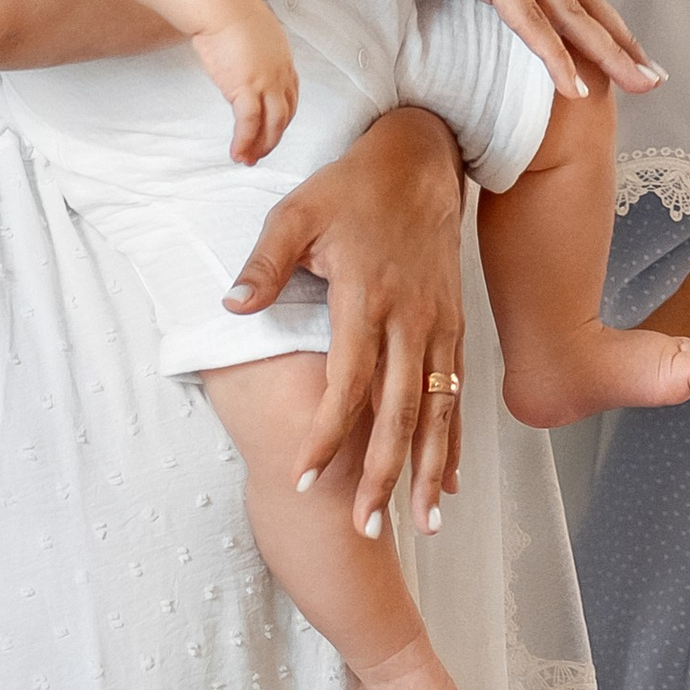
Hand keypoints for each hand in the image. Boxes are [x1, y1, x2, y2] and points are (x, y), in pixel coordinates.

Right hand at [195, 3, 298, 164]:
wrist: (221, 5)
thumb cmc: (228, 11)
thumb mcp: (250, 33)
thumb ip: (252, 51)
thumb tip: (241, 59)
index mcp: (282, 58)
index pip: (290, 95)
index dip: (282, 116)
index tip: (271, 129)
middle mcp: (280, 72)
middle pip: (285, 113)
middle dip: (273, 137)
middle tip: (260, 153)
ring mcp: (266, 81)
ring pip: (273, 123)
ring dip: (262, 145)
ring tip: (248, 159)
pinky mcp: (246, 87)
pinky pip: (249, 123)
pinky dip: (244, 141)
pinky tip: (237, 152)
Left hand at [224, 109, 469, 528]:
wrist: (420, 160)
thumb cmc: (350, 188)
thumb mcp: (297, 212)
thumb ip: (265, 263)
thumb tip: (231, 306)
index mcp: (367, 296)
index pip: (347, 382)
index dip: (327, 434)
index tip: (304, 479)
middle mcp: (410, 319)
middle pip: (399, 412)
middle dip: (383, 475)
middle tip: (365, 529)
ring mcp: (439, 325)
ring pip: (438, 411)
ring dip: (431, 470)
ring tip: (424, 524)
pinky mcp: (455, 326)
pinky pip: (458, 393)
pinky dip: (455, 440)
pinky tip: (452, 481)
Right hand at [369, 0, 660, 107]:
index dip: (591, 16)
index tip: (617, 45)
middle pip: (582, 0)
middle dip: (621, 39)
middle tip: (655, 75)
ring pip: (572, 15)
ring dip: (611, 52)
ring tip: (644, 85)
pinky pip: (529, 23)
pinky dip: (556, 58)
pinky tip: (578, 89)